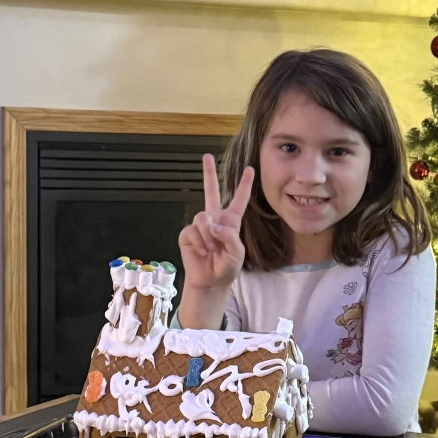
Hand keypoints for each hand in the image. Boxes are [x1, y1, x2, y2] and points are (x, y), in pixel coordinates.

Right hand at [178, 154, 254, 292]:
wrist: (210, 281)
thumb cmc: (226, 268)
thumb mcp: (237, 253)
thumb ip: (229, 237)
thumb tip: (212, 226)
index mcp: (230, 221)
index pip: (239, 199)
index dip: (244, 185)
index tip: (250, 169)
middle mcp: (215, 219)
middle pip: (211, 191)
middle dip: (209, 173)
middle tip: (206, 156)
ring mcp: (200, 226)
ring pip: (202, 217)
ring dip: (208, 236)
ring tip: (211, 249)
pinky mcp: (188, 233)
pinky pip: (192, 230)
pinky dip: (199, 242)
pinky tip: (202, 251)